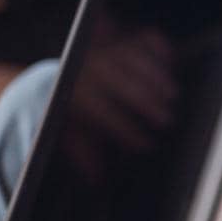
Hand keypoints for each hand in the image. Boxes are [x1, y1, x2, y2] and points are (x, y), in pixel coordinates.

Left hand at [61, 20, 178, 185]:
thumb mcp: (69, 135)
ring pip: (135, 58)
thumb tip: (97, 180)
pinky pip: (144, 40)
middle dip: (147, 103)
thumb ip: (84, 155)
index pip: (104, 112)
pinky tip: (171, 62)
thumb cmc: (68, 115)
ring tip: (171, 96)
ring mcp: (107, 51)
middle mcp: (92, 67)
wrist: (50, 80)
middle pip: (123, 83)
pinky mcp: (121, 42)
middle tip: (166, 121)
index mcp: (77, 93)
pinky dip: (159, 48)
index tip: (146, 145)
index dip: (126, 130)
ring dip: (156, 77)